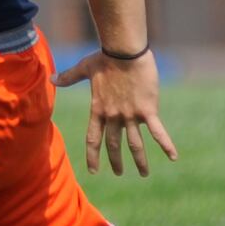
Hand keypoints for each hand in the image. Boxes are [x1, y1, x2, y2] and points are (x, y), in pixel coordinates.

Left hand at [52, 49, 177, 176]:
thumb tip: (52, 78)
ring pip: (135, 144)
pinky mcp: (147, 110)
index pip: (93, 138)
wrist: (124, 51)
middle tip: (118, 173)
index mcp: (98, 109)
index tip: (93, 170)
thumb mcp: (84, 68)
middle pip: (114, 144)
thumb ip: (68, 77)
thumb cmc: (104, 58)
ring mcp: (130, 115)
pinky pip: (158, 132)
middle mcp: (113, 116)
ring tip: (143, 174)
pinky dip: (166, 145)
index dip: (93, 155)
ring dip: (139, 160)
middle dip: (116, 161)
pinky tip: (173, 157)